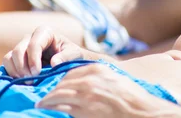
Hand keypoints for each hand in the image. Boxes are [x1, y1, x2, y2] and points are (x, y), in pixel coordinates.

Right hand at [3, 26, 85, 77]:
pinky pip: (7, 65)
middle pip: (18, 51)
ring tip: (27, 82)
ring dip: (15, 71)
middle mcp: (30, 38)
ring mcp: (22, 47)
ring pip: (9, 57)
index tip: (37, 73)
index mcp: (45, 33)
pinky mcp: (16, 58)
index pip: (34, 44)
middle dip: (23, 67)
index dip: (33, 59)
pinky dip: (11, 74)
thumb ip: (66, 57)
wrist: (68, 60)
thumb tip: (54, 63)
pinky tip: (21, 81)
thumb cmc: (72, 55)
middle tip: (31, 80)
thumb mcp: (75, 54)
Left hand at [36, 64, 180, 117]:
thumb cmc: (131, 97)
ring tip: (41, 102)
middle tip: (46, 94)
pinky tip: (45, 107)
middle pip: (63, 82)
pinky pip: (61, 106)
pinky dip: (51, 106)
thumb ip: (100, 77)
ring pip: (58, 94)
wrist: (139, 111)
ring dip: (47, 98)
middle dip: (53, 89)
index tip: (57, 84)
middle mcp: (89, 80)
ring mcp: (84, 96)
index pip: (72, 71)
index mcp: (98, 69)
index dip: (62, 79)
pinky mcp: (82, 110)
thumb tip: (86, 82)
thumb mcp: (116, 79)